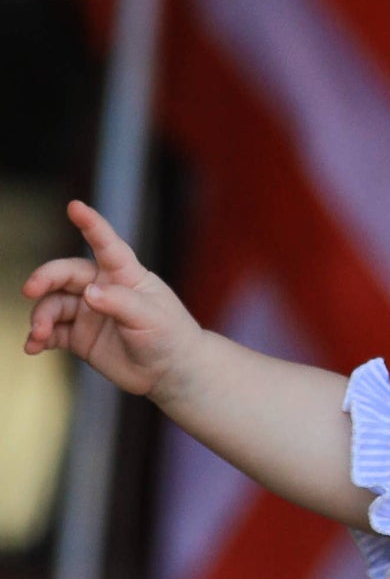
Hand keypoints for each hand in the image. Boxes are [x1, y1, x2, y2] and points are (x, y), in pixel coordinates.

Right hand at [23, 199, 201, 401]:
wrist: (170, 372)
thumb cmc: (169, 336)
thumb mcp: (150, 317)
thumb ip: (120, 302)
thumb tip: (88, 293)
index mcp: (124, 274)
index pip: (106, 244)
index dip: (91, 224)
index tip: (75, 206)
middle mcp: (101, 287)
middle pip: (65, 274)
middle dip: (44, 278)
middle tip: (29, 290)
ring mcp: (87, 311)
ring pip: (53, 305)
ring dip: (41, 316)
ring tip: (38, 334)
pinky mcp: (78, 336)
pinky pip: (52, 332)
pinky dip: (39, 338)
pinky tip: (32, 346)